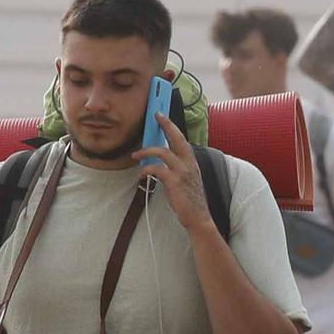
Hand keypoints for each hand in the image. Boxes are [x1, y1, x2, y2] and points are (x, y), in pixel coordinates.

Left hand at [137, 112, 212, 235]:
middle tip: (156, 115)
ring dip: (146, 151)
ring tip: (136, 155)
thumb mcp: (185, 180)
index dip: (171, 126)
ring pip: (162, 151)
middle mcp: (189, 163)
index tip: (162, 116)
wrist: (198, 217)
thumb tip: (158, 162)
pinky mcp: (174, 181)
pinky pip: (156, 169)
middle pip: (177, 138)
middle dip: (166, 125)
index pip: (181, 139)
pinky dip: (146, 170)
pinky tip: (141, 176)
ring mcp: (183, 171)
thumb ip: (176, 168)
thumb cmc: (189, 201)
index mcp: (192, 162)